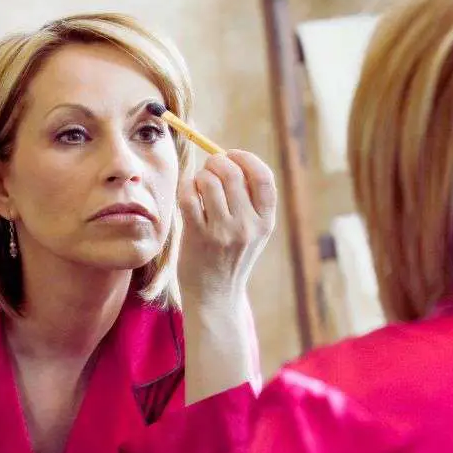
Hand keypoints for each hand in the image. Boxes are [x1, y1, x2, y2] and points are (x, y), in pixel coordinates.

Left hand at [177, 149, 275, 305]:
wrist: (215, 297)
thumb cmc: (229, 259)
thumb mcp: (252, 233)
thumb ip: (247, 201)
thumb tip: (227, 158)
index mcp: (266, 222)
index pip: (264, 177)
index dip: (246, 159)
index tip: (232, 155)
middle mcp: (248, 226)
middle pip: (233, 173)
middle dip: (217, 162)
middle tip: (209, 168)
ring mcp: (223, 232)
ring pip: (209, 181)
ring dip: (200, 176)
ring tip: (198, 185)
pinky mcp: (199, 237)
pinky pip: (189, 197)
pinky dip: (186, 188)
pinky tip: (187, 194)